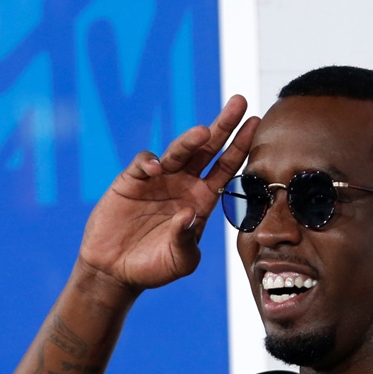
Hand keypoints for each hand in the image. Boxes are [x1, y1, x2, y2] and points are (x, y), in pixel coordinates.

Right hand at [78, 95, 258, 291]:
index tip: (256, 123)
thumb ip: (187, 241)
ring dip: (190, 140)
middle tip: (240, 102)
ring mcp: (158, 180)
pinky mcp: (131, 181)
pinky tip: (157, 168)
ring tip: (204, 132)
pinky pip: (144, 163)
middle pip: (208, 149)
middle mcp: (183, 184)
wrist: (116, 271)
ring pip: (178, 152)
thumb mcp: (180, 261)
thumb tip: (188, 213)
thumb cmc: (154, 268)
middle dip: (224, 125)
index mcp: (202, 200)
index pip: (227, 167)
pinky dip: (150, 161)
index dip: (241, 146)